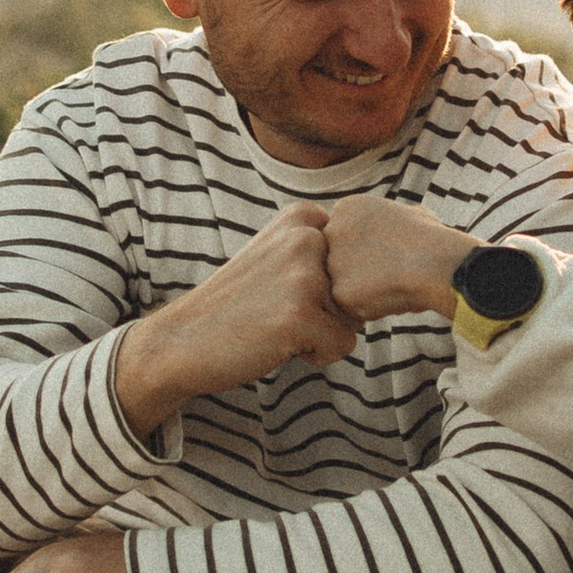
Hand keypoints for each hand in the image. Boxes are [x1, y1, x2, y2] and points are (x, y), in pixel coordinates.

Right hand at [112, 203, 358, 433]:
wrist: (183, 339)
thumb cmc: (238, 304)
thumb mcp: (278, 254)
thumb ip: (323, 248)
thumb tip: (388, 262)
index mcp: (303, 217)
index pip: (357, 263)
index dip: (329, 288)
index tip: (284, 288)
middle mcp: (307, 238)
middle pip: (359, 292)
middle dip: (329, 312)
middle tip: (277, 310)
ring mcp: (304, 275)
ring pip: (354, 320)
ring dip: (321, 333)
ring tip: (275, 324)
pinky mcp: (302, 315)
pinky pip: (343, 347)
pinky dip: (315, 355)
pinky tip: (276, 343)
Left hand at [323, 195, 475, 322]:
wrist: (437, 261)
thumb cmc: (431, 238)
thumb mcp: (406, 212)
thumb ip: (385, 219)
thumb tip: (394, 224)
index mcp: (346, 208)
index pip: (344, 237)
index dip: (369, 250)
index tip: (390, 252)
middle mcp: (332, 231)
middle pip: (338, 261)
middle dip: (360, 271)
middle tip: (390, 272)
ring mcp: (333, 262)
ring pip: (343, 286)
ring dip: (365, 291)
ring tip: (393, 284)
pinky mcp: (339, 291)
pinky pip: (351, 308)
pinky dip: (370, 309)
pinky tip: (390, 297)